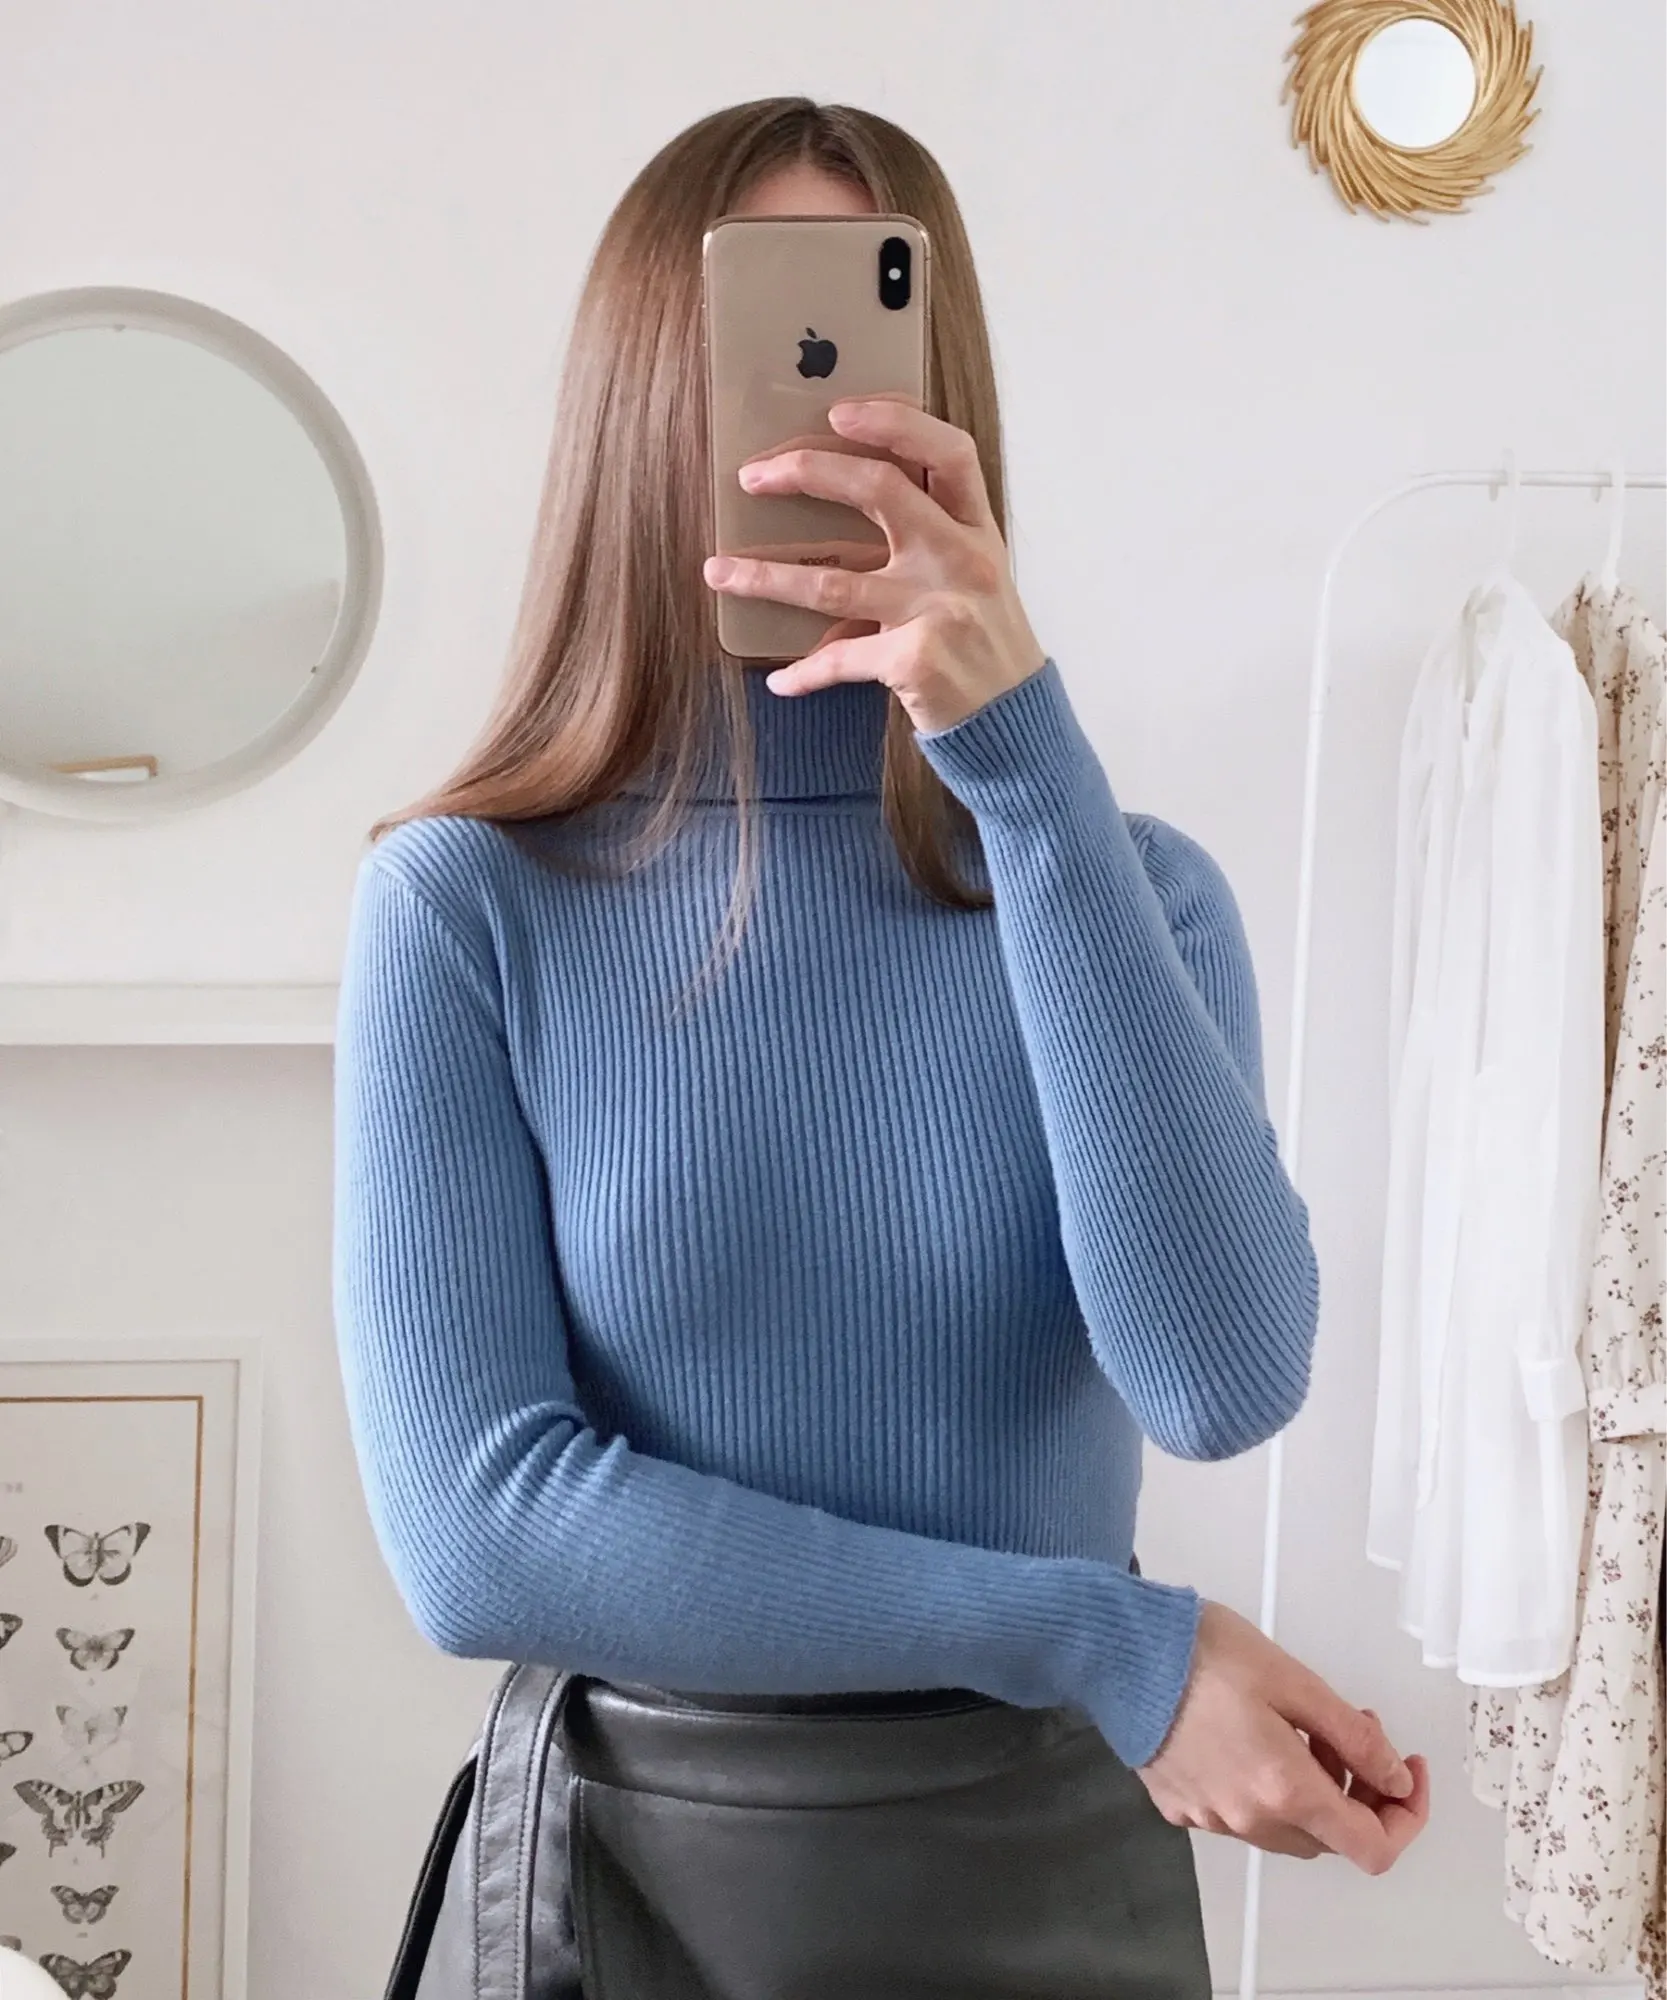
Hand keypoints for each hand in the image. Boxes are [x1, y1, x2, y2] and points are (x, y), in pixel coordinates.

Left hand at [702, 393, 1047, 734]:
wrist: (1017, 724)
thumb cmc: (986, 645)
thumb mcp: (976, 578)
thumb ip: (932, 536)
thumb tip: (846, 496)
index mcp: (978, 530)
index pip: (948, 452)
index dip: (895, 422)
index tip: (838, 411)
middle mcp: (961, 560)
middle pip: (880, 490)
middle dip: (807, 472)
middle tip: (751, 477)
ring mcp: (938, 610)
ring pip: (833, 582)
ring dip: (765, 576)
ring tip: (718, 572)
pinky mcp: (915, 661)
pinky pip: (839, 660)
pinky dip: (804, 674)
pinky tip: (780, 682)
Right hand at [1136, 1601, 1430, 1874]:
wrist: (1116, 1651)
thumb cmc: (1199, 1653)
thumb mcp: (1293, 1679)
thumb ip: (1354, 1736)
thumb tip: (1396, 1777)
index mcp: (1285, 1789)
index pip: (1373, 1846)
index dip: (1406, 1815)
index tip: (1408, 1772)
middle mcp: (1249, 1818)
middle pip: (1330, 1836)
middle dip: (1356, 1790)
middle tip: (1349, 1727)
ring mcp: (1211, 1818)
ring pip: (1287, 1827)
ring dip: (1312, 1788)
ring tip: (1297, 1723)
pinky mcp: (1179, 1806)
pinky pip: (1242, 1813)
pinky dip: (1265, 1787)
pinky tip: (1250, 1733)